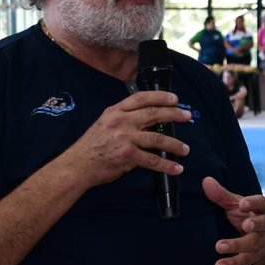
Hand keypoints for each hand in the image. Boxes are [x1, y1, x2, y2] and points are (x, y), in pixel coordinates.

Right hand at [65, 91, 189, 186]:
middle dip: (174, 114)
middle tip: (187, 117)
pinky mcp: (127, 155)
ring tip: (185, 149)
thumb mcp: (104, 123)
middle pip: (153, 113)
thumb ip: (124, 119)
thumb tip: (149, 120)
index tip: (174, 99)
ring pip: (157, 138)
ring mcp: (124, 138)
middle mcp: (121, 121)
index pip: (141, 98)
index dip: (160, 96)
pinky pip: (152, 160)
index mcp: (115, 111)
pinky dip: (167, 165)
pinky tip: (176, 167)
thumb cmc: (91, 147)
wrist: (77, 166)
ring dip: (175, 144)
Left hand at [203, 177, 264, 264]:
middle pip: (262, 225)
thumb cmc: (245, 216)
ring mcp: (261, 242)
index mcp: (262, 209)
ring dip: (236, 246)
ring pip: (252, 245)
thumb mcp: (236, 205)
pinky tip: (218, 264)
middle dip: (254, 225)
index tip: (242, 204)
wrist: (263, 242)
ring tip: (219, 246)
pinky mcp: (253, 257)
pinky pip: (244, 261)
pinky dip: (231, 263)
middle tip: (244, 225)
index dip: (253, 203)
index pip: (261, 203)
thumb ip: (221, 195)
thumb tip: (206, 180)